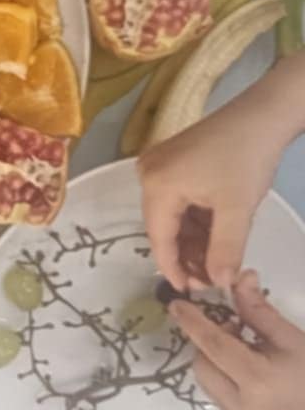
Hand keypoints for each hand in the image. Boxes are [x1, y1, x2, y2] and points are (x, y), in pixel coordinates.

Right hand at [138, 102, 281, 292]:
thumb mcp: (237, 209)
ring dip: (193, 240)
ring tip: (217, 261)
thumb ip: (226, 251)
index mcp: (156, 186)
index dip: (174, 268)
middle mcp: (148, 175)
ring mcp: (158, 166)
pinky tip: (214, 236)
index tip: (191, 293)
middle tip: (211, 280)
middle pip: (163, 227)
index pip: (159, 238)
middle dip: (187, 255)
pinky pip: (178, 201)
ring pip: (172, 216)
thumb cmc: (246, 158)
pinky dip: (195, 221)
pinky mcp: (171, 162)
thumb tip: (220, 285)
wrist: (261, 115)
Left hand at [172, 271, 304, 409]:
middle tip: (234, 327)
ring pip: (207, 381)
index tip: (176, 304)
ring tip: (244, 348)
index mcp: (257, 381)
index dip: (193, 322)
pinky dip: (223, 377)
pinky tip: (247, 369)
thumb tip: (238, 277)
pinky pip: (219, 395)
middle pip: (203, 364)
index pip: (213, 345)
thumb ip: (257, 310)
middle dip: (209, 342)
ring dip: (214, 359)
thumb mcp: (291, 337)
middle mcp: (242, 407)